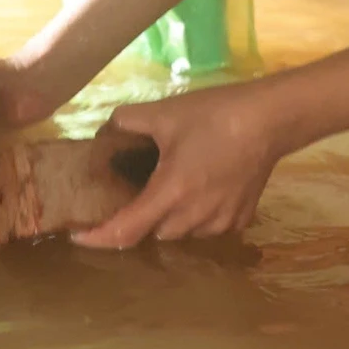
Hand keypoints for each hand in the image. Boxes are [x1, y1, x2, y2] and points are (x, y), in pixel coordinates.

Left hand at [71, 84, 282, 247]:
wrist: (270, 120)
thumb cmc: (215, 115)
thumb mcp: (165, 112)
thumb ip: (128, 121)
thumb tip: (106, 130)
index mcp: (170, 193)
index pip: (125, 231)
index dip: (97, 237)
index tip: (77, 235)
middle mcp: (194, 216)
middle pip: (153, 234)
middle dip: (139, 220)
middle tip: (132, 195)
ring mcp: (220, 222)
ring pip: (181, 234)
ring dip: (169, 219)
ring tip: (168, 190)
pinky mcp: (240, 219)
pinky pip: (207, 228)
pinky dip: (196, 217)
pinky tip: (200, 190)